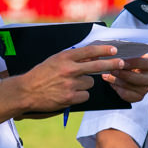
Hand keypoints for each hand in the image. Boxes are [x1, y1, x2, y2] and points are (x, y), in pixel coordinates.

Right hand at [13, 44, 127, 114]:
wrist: (26, 91)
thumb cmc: (40, 75)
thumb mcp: (54, 60)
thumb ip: (71, 58)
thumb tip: (90, 57)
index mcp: (64, 57)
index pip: (89, 51)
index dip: (103, 50)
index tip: (113, 49)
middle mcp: (69, 69)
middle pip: (97, 66)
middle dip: (111, 64)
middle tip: (121, 62)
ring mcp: (70, 84)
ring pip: (90, 83)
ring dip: (85, 84)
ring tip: (70, 85)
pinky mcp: (70, 97)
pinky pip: (85, 96)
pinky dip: (81, 96)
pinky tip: (70, 94)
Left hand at [101, 54, 147, 101]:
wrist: (130, 71)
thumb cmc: (130, 60)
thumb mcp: (131, 55)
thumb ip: (127, 55)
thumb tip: (117, 57)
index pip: (145, 63)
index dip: (133, 63)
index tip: (121, 61)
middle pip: (138, 78)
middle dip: (123, 74)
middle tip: (112, 70)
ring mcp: (146, 89)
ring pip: (129, 86)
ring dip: (116, 81)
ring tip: (107, 75)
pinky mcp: (138, 97)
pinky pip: (125, 94)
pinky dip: (117, 88)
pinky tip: (111, 82)